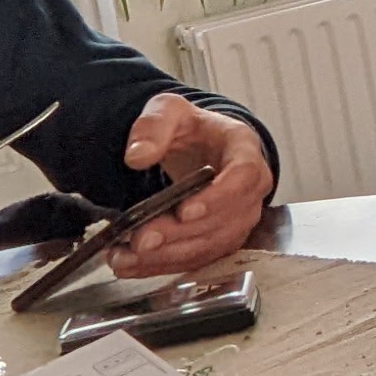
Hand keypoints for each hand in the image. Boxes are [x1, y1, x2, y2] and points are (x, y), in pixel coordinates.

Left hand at [111, 94, 273, 275]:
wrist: (203, 148)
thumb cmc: (194, 130)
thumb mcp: (170, 111)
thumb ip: (153, 126)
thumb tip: (137, 156)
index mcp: (244, 150)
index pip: (244, 176)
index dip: (217, 198)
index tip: (185, 211)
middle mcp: (249, 190)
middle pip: (224, 220)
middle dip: (179, 234)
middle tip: (141, 239)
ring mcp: (238, 219)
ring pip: (210, 246)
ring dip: (168, 255)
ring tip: (126, 256)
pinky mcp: (221, 240)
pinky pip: (197, 259)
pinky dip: (163, 264)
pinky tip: (131, 264)